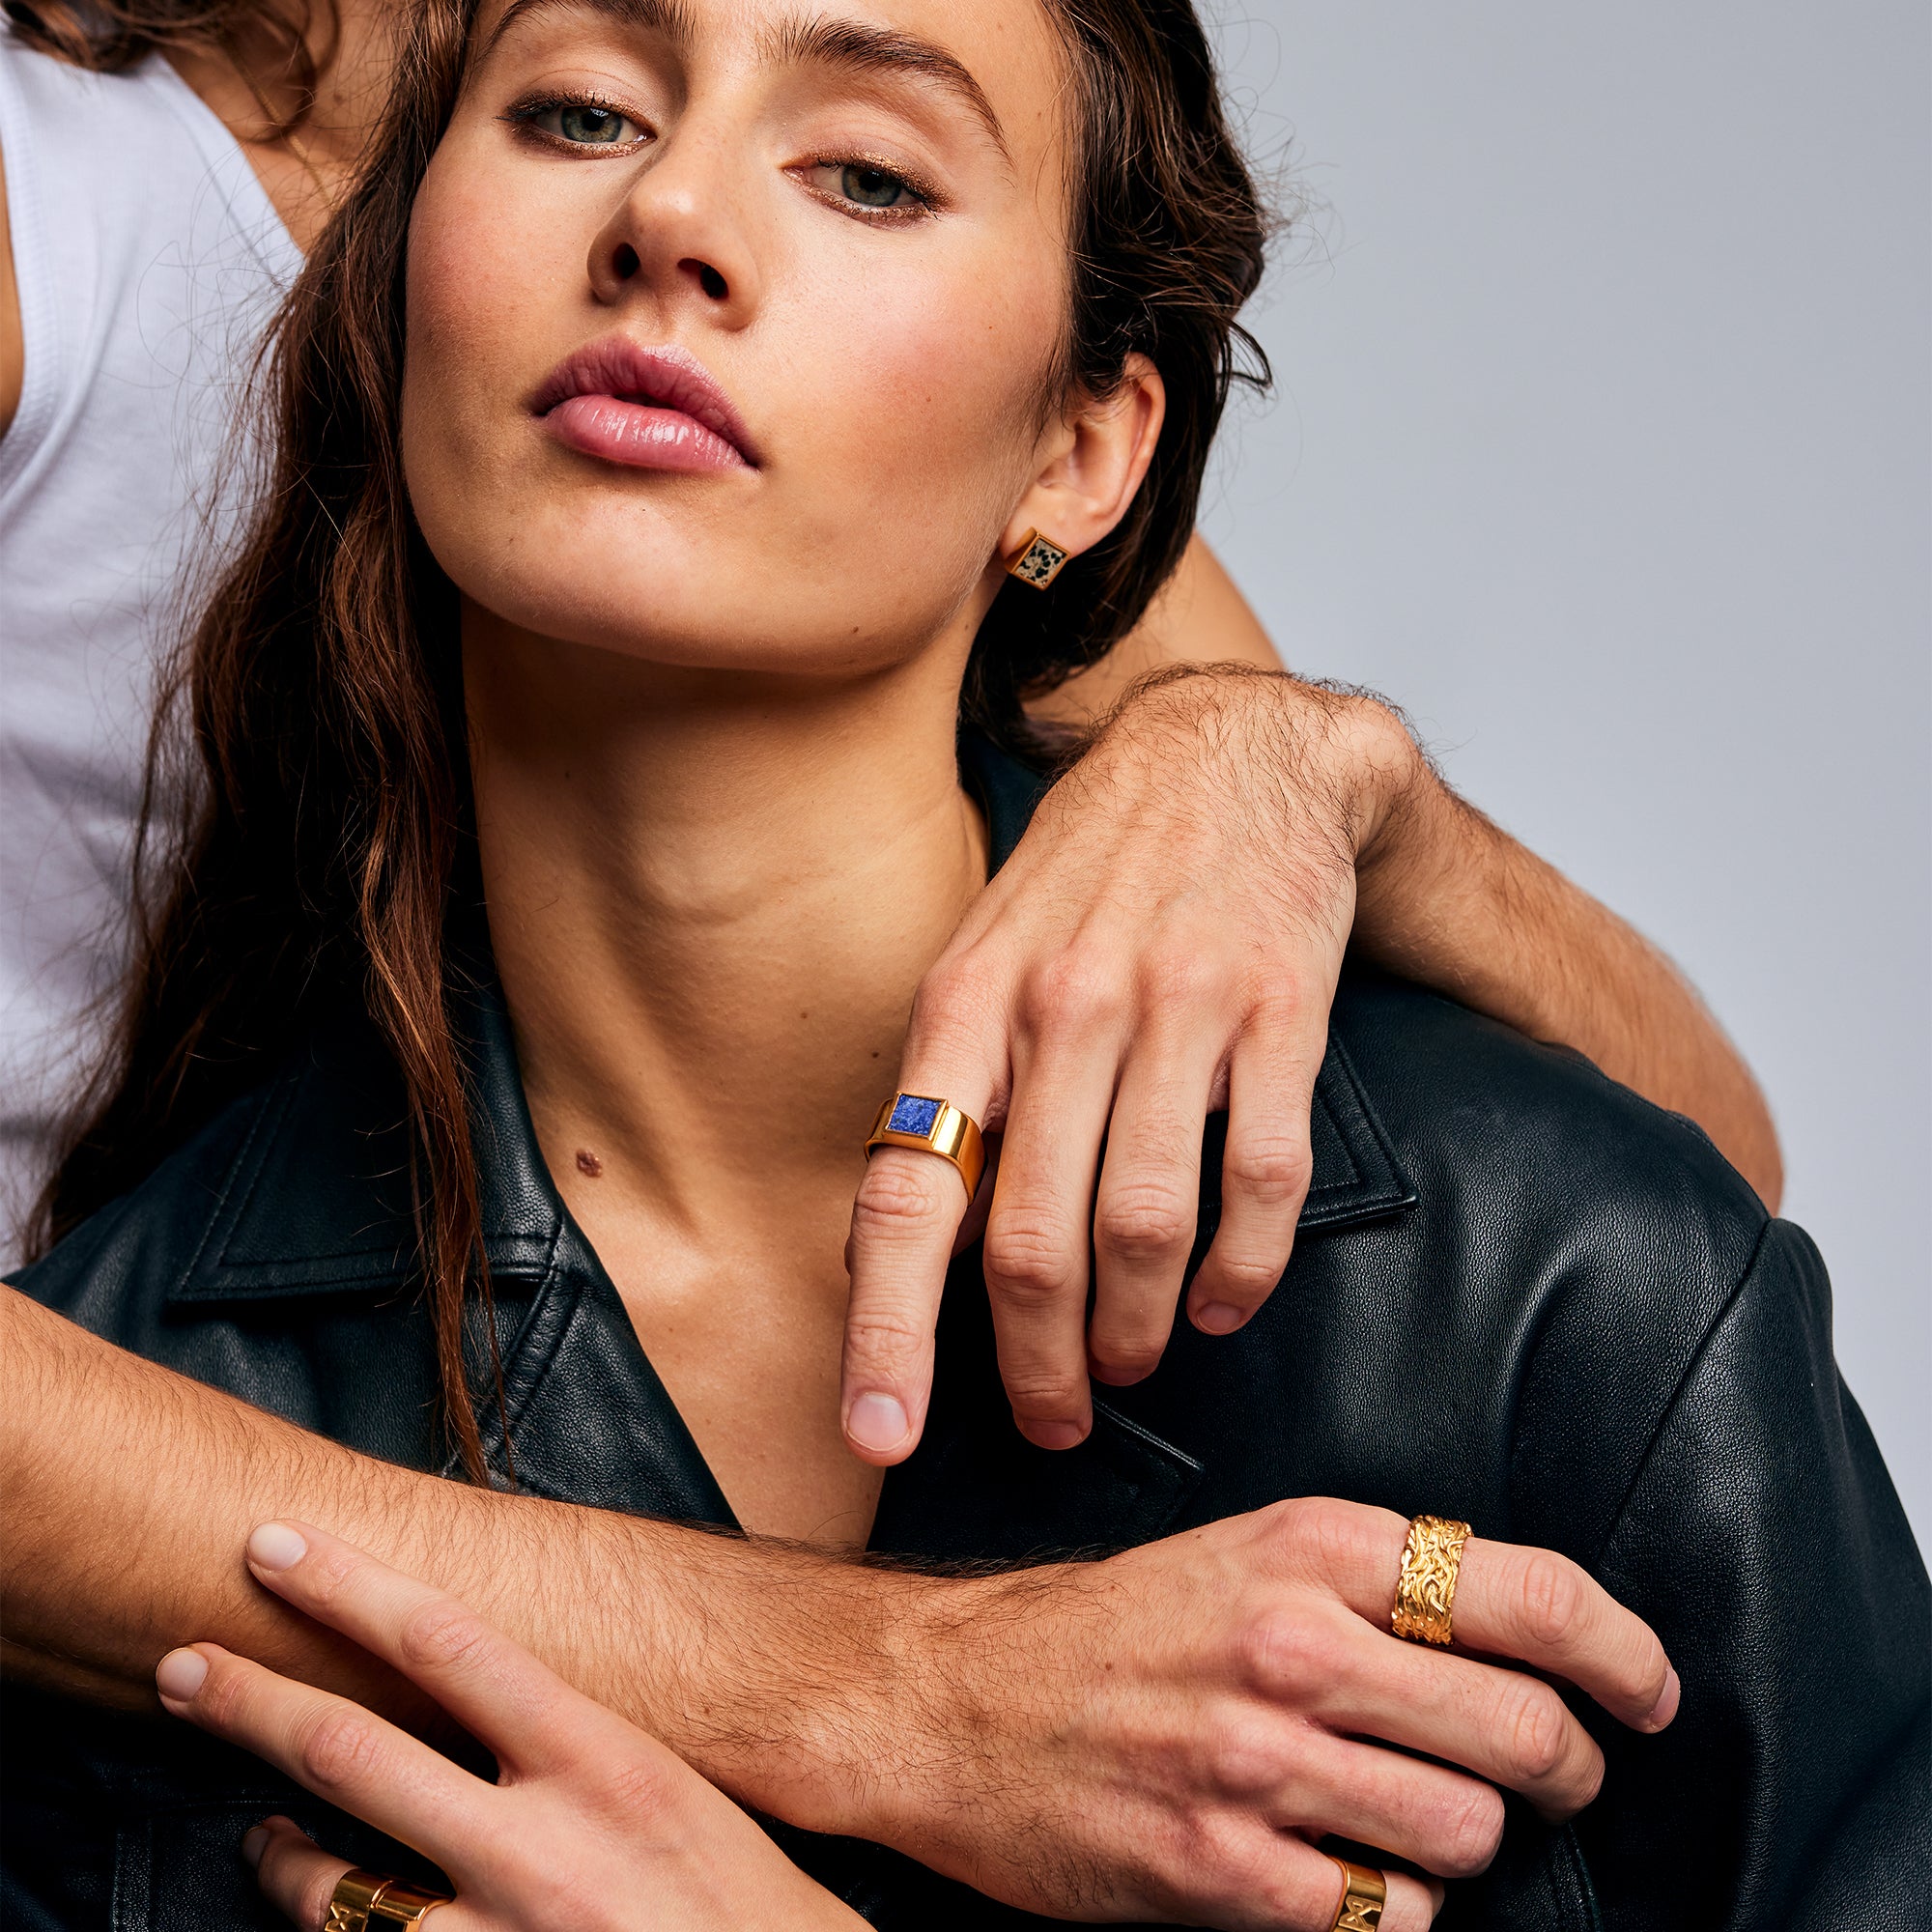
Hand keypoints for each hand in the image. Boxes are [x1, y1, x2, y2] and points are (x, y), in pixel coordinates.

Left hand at [154, 1523, 863, 1931]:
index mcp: (605, 1762)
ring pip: (328, 1890)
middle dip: (251, 1701)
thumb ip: (581, 1748)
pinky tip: (314, 1917)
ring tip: (260, 1835)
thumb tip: (485, 1694)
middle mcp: (542, 1848)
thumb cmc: (749, 1904)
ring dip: (276, 1856)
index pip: (451, 1642)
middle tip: (183, 1666)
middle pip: (355, 1752)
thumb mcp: (679, 1796)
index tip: (281, 1546)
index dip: (351, 1586)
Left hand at [841, 666, 1420, 1458]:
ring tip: (1130, 1363)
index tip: (879, 1435)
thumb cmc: (1091, 877)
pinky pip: (1263, 1182)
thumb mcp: (981, 956)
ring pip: (1146, 1229)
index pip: (907, 1193)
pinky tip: (1228, 1302)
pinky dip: (1245, 1272)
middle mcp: (1064, 1007)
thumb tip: (891, 1247)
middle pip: (1033, 1244)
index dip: (886, 1330)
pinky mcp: (1280, 1013)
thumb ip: (946, 1093)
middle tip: (1054, 1420)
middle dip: (1039, 1366)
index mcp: (965, 1003)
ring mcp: (1179, 1008)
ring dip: (1137, 1331)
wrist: (1233, 757)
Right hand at [851, 1497, 1674, 1928]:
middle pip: (1524, 1728)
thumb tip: (1522, 1636)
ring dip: (1467, 1843)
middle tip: (1554, 1776)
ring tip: (1420, 1823)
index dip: (1623, 1653)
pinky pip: (1383, 1919)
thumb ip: (1371, 1580)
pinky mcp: (1219, 1868)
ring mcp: (1255, 1761)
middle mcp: (1291, 1643)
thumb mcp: (1241, 1551)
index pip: (1528, 1593)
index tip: (1650, 1691)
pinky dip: (1388, 1909)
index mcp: (1307, 1548)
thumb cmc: (1105, 1627)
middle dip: (1567, 1769)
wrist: (949, 1699)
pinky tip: (1345, 1874)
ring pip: (1467, 1835)